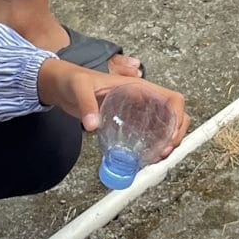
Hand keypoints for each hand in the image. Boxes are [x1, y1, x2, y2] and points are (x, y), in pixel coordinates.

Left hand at [36, 62, 188, 154]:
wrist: (61, 86)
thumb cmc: (72, 79)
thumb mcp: (80, 88)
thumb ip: (87, 104)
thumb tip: (93, 125)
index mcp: (139, 88)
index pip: (172, 99)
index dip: (177, 117)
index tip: (170, 136)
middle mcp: (142, 100)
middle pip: (174, 117)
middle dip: (175, 136)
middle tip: (162, 153)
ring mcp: (136, 112)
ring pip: (163, 128)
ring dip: (166, 144)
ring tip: (155, 159)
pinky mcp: (127, 123)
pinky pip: (147, 135)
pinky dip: (151, 147)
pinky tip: (144, 157)